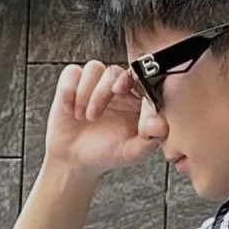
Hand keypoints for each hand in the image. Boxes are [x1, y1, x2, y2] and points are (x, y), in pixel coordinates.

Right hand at [44, 59, 156, 174]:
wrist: (76, 160)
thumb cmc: (108, 154)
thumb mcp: (132, 152)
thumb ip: (150, 139)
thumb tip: (160, 124)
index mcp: (137, 100)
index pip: (139, 79)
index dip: (131, 80)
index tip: (119, 90)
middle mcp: (117, 88)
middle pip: (114, 72)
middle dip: (102, 92)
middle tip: (93, 116)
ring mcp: (95, 84)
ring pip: (94, 68)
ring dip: (85, 92)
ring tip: (82, 117)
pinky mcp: (73, 83)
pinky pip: (72, 72)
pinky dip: (69, 89)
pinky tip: (69, 109)